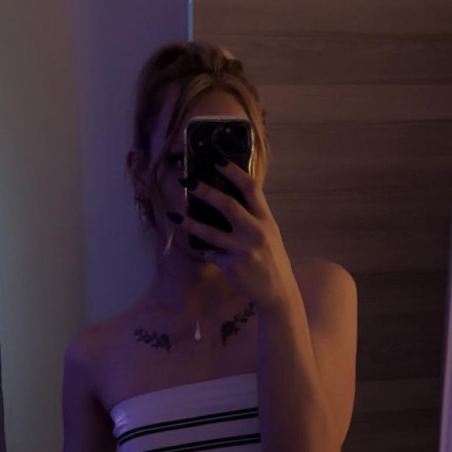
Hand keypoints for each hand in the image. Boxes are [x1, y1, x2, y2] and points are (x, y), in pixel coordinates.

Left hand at [175, 157, 298, 308]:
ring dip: (189, 223)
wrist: (277, 291)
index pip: (250, 188)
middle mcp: (255, 232)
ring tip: (173, 215)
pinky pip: (211, 254)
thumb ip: (252, 217)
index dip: (233, 172)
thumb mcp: (269, 234)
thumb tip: (224, 200)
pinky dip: (207, 251)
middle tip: (187, 181)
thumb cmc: (271, 259)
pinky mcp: (232, 266)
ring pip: (210, 233)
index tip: (216, 160)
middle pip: (227, 205)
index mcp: (266, 219)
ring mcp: (243, 250)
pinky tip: (205, 251)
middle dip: (205, 191)